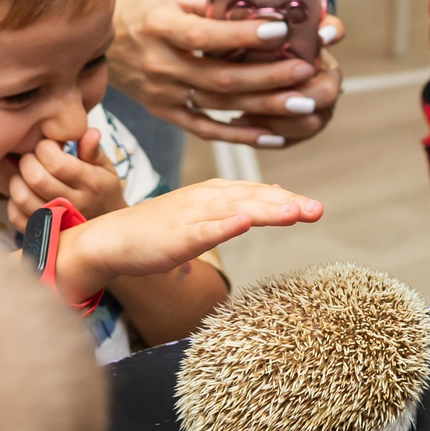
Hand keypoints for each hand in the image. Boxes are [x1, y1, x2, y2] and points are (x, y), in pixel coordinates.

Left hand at [9, 129, 127, 229]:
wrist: (106, 231)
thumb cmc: (102, 191)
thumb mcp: (105, 168)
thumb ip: (92, 150)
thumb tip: (90, 131)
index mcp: (92, 184)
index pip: (58, 163)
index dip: (45, 148)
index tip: (48, 146)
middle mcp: (75, 205)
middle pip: (37, 179)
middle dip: (28, 161)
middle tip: (33, 158)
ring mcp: (57, 222)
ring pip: (23, 198)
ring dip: (17, 180)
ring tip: (25, 174)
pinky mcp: (43, 234)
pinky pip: (16, 217)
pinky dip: (13, 202)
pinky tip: (24, 192)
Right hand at [54, 178, 322, 302]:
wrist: (112, 238)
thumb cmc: (158, 229)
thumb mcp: (202, 213)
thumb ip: (236, 204)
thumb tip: (274, 197)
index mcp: (214, 192)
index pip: (258, 193)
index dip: (287, 199)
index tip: (314, 207)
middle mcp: (207, 198)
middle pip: (253, 198)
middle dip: (287, 203)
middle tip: (317, 209)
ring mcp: (192, 216)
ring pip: (235, 210)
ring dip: (266, 210)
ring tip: (295, 212)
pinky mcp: (177, 235)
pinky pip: (204, 230)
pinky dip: (225, 225)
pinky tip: (244, 222)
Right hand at [109, 0, 343, 146]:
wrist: (96, 44)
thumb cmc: (142, 10)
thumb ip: (213, 1)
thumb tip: (262, 4)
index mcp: (159, 25)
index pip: (205, 35)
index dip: (244, 35)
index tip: (281, 30)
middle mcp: (158, 62)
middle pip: (220, 76)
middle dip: (268, 76)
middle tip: (305, 71)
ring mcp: (160, 93)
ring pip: (219, 104)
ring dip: (263, 106)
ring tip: (302, 103)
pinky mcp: (164, 112)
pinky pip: (205, 128)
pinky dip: (239, 134)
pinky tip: (271, 134)